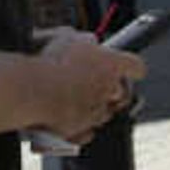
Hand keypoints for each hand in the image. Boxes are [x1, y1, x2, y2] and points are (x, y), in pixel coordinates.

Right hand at [29, 25, 145, 144]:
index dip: (131, 67)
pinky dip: (80, 127)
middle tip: (93, 81)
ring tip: (72, 96)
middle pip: (122, 93)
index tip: (124, 66)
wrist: (33, 91)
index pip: (135, 66)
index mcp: (112, 64)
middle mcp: (109, 91)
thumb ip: (85, 40)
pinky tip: (66, 115)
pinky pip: (88, 132)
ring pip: (103, 113)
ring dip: (93, 106)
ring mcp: (96, 114)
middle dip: (111, 89)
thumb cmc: (52, 62)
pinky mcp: (81, 132)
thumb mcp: (69, 37)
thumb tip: (89, 42)